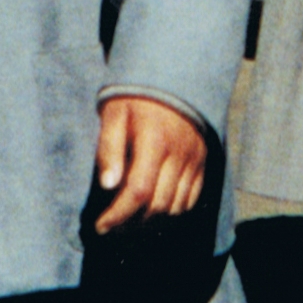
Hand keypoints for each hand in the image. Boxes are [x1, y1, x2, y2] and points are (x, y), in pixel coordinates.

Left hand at [91, 94, 209, 232]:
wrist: (176, 76)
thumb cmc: (136, 96)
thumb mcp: (114, 113)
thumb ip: (109, 148)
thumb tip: (108, 185)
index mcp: (155, 140)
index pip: (138, 191)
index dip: (118, 215)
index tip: (100, 226)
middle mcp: (179, 153)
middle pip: (158, 206)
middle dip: (131, 224)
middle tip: (111, 227)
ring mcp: (194, 159)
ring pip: (175, 207)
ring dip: (151, 223)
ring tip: (128, 223)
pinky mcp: (203, 162)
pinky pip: (191, 200)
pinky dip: (172, 213)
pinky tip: (152, 213)